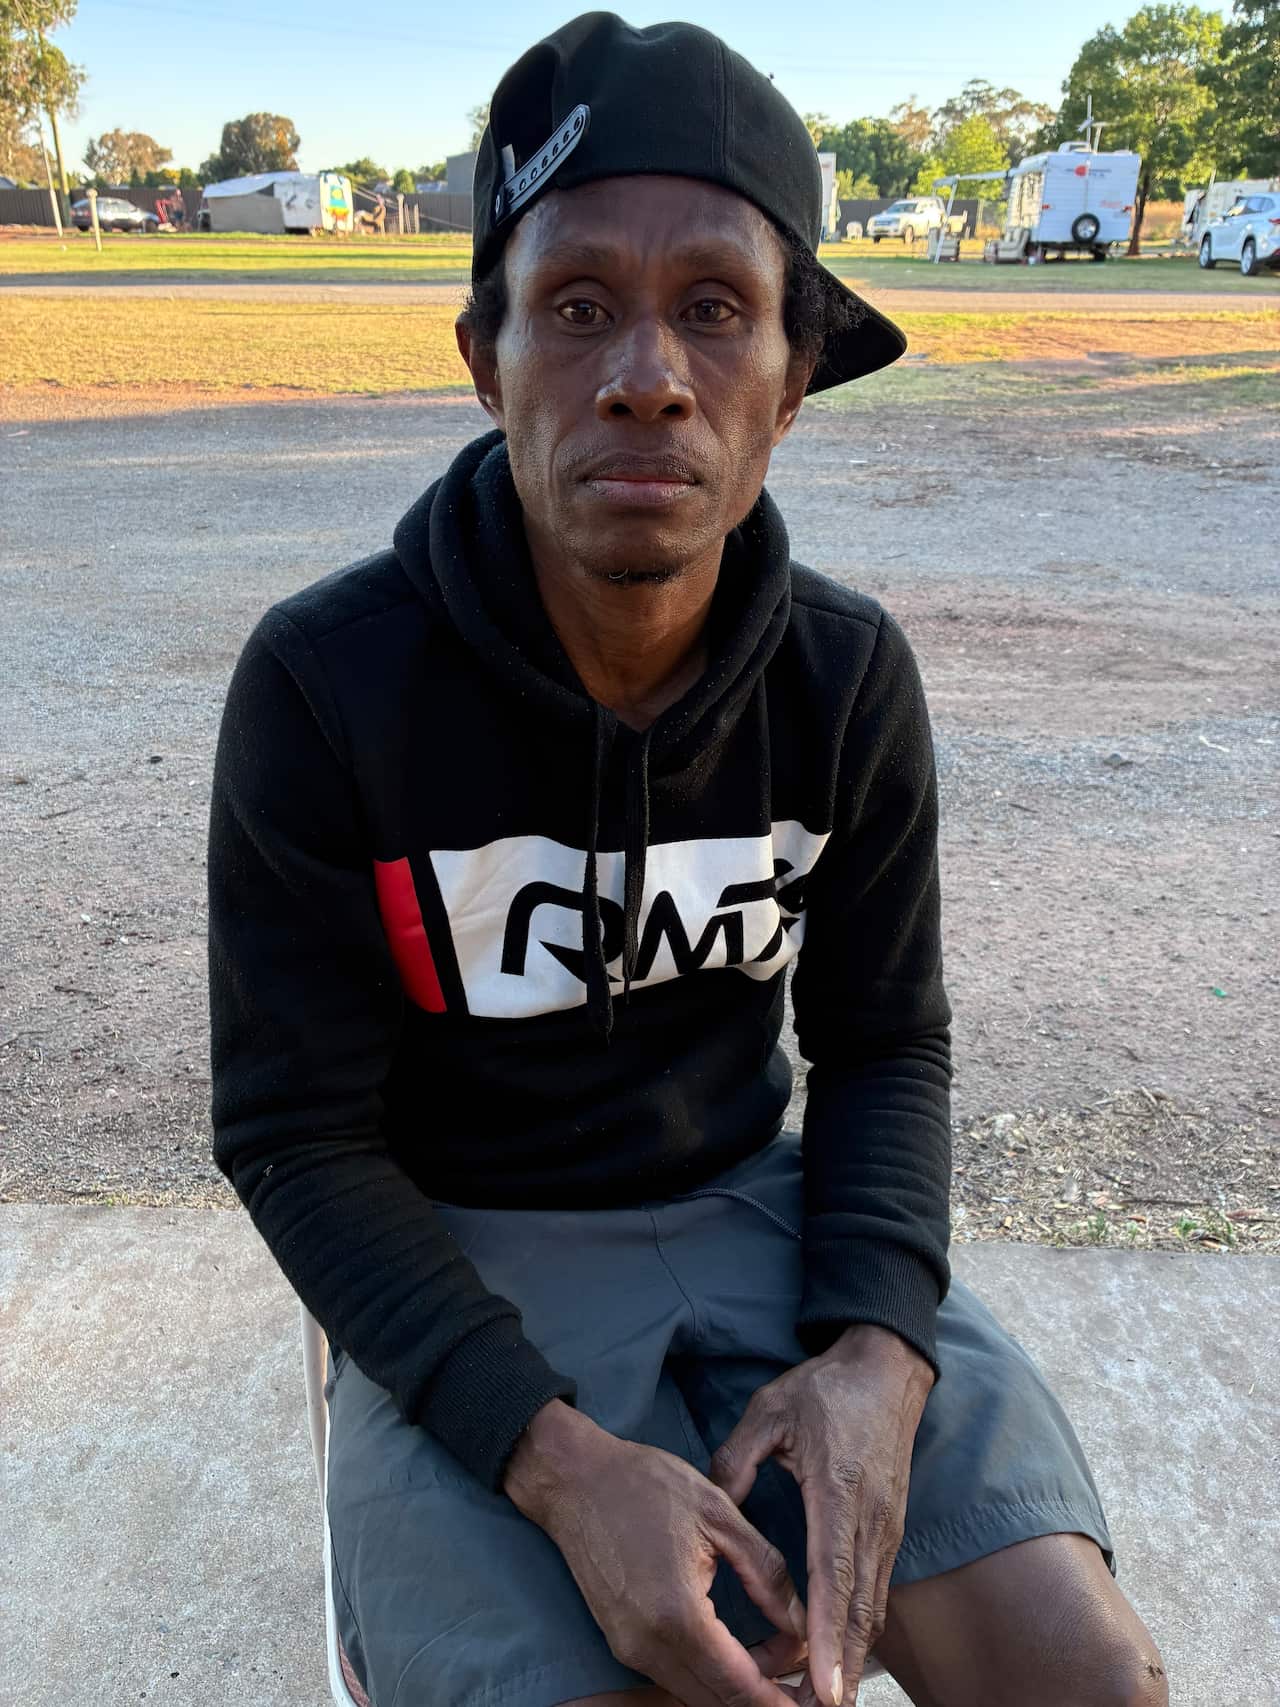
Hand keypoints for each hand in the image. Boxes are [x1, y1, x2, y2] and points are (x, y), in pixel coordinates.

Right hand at [505, 1401, 807, 1706]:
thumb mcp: (718, 1514)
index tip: (818, 1697)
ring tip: (781, 1646)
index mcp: (678, 1615)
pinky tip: (742, 1644)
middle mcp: (649, 1647)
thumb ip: (765, 1573)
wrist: (574, 1478)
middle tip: (805, 1668)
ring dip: (742, 1685)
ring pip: (699, 1694)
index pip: (740, 1688)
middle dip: (769, 1696)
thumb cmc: (644, 1484)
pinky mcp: (622, 1642)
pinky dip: (715, 1672)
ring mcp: (630, 1650)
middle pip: (719, 1704)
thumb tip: (802, 1621)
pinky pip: (678, 1677)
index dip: (782, 1701)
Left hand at [709, 1325, 933, 1706]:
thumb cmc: (824, 1388)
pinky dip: (859, 1628)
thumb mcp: (770, 1410)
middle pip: (858, 1607)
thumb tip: (712, 1503)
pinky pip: (875, 1588)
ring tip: (825, 1700)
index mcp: (838, 1490)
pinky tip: (842, 1658)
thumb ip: (737, 1457)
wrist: (885, 1369)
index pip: (832, 1574)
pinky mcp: (889, 1528)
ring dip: (851, 1655)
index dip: (825, 1633)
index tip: (821, 1683)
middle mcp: (870, 1519)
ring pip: (871, 1605)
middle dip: (840, 1666)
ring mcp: (885, 1527)